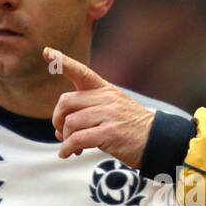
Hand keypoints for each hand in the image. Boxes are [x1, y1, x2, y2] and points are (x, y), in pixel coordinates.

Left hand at [48, 47, 154, 166]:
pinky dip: (68, 148)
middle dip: (57, 119)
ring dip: (65, 138)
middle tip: (61, 133)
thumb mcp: (115, 109)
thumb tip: (61, 126)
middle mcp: (107, 99)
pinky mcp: (110, 133)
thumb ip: (90, 110)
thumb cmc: (133, 129)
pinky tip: (68, 153)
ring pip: (70, 123)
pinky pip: (78, 139)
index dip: (63, 62)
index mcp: (106, 90)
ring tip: (71, 147)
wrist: (158, 142)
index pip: (82, 72)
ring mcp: (109, 115)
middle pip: (66, 102)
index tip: (47, 52)